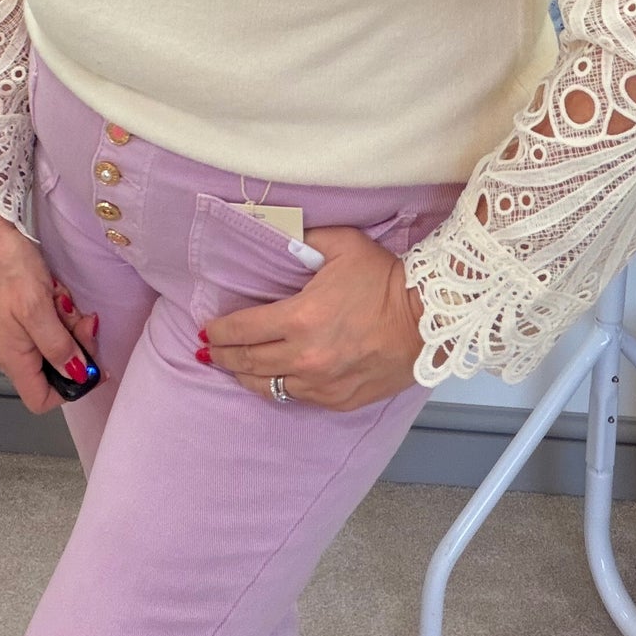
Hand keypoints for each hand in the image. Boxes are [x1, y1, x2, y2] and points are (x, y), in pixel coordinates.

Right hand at [0, 212, 101, 412]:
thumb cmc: (8, 268)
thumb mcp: (38, 306)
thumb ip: (57, 345)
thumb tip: (78, 376)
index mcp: (12, 357)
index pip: (41, 399)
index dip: (70, 388)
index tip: (94, 366)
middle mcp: (11, 350)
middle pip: (53, 367)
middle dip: (75, 345)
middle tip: (85, 318)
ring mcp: (13, 329)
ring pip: (54, 342)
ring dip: (67, 322)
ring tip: (63, 296)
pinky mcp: (18, 310)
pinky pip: (46, 321)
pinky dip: (57, 309)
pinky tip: (55, 290)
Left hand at [202, 226, 425, 410]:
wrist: (427, 319)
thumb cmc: (385, 279)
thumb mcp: (342, 245)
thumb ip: (303, 241)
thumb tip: (275, 236)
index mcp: (301, 319)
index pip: (243, 330)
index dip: (220, 331)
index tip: (207, 330)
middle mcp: (306, 358)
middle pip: (249, 361)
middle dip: (224, 354)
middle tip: (209, 350)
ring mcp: (322, 384)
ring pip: (268, 387)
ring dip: (245, 376)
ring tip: (232, 367)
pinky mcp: (339, 400)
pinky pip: (297, 398)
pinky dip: (279, 388)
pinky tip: (271, 380)